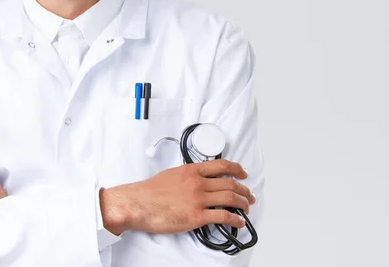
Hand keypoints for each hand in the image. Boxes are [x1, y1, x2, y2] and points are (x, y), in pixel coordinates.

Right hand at [101, 159, 255, 234]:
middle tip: (249, 195)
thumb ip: (188, 175)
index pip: (222, 166)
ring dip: (243, 204)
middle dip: (244, 190)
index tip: (243, 173)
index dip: (237, 169)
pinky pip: (223, 216)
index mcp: (192, 171)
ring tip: (247, 208)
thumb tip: (198, 179)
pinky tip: (239, 222)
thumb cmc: (150, 191)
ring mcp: (198, 199)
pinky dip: (235, 219)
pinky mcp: (197, 216)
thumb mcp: (172, 174)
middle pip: (230, 184)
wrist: (139, 204)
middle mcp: (198, 183)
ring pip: (231, 199)